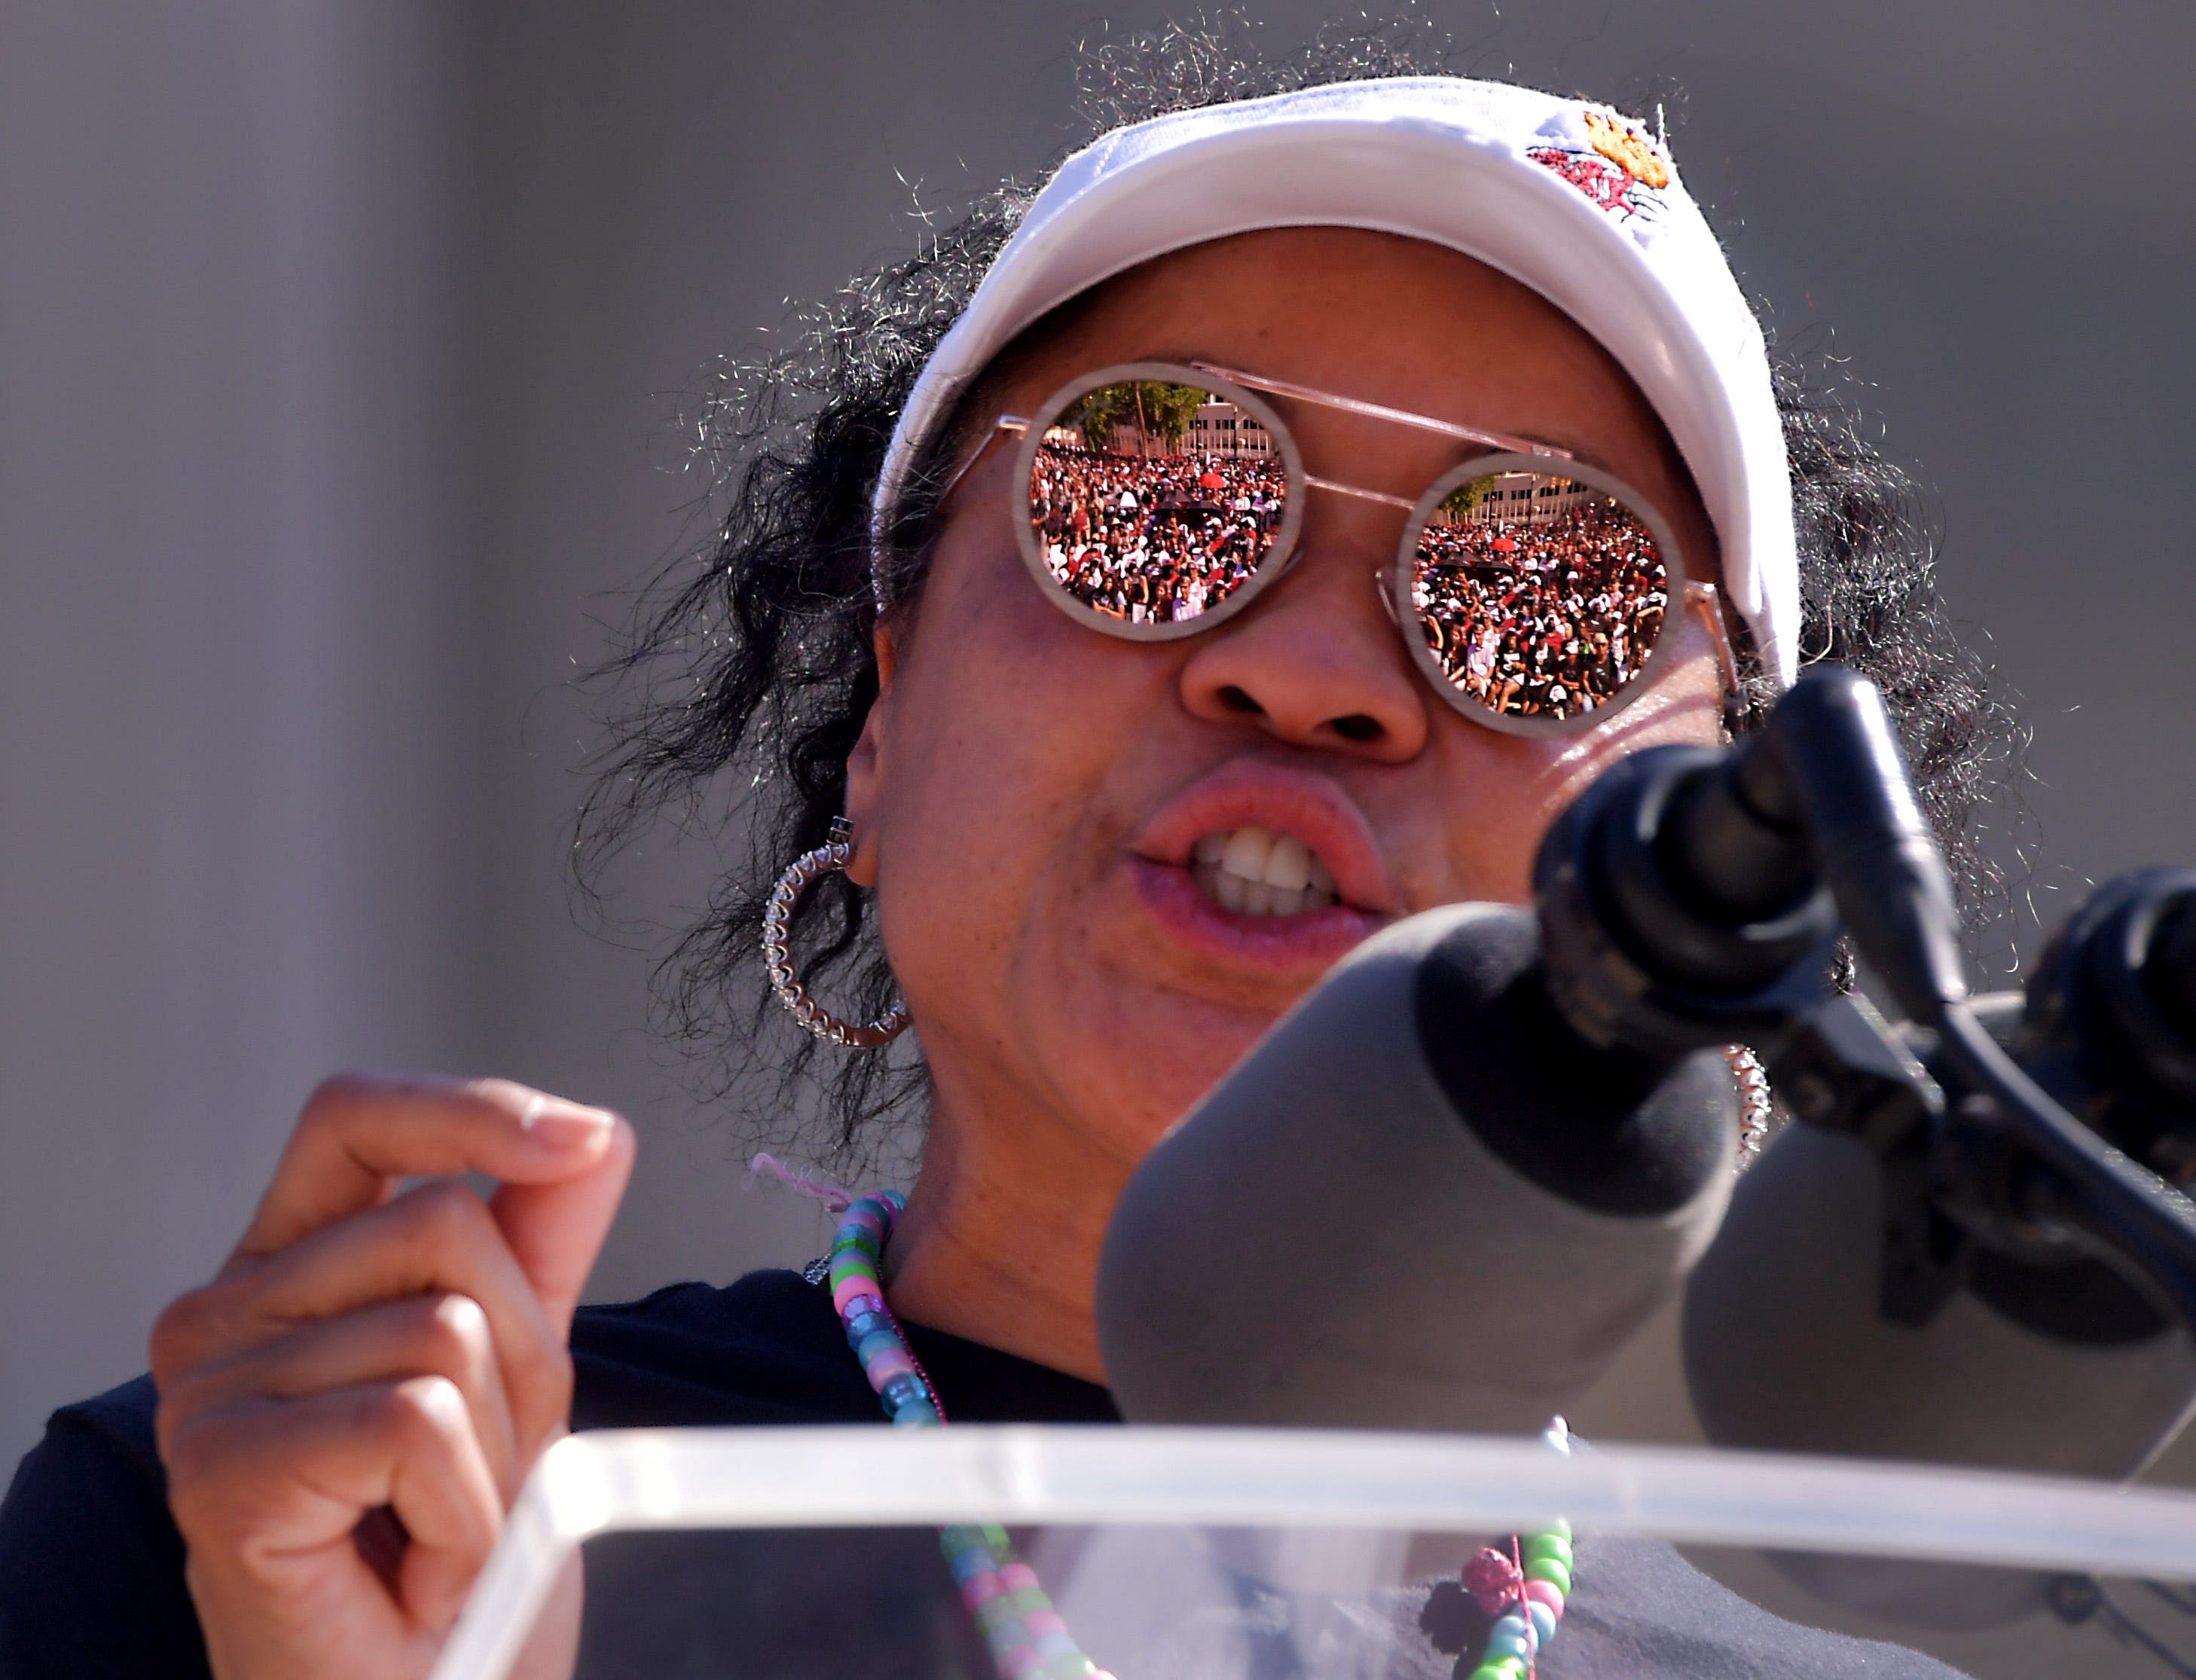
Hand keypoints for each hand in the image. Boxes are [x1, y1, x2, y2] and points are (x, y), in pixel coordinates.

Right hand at [150, 1075, 634, 1678]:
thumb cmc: (444, 1557)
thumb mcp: (515, 1371)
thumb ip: (541, 1245)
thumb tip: (597, 1132)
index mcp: (285, 1270)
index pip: (357, 1118)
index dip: (469, 1111)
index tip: (578, 1140)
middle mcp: (223, 1317)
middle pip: (444, 1226)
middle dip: (519, 1351)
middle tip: (476, 1469)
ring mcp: (207, 1392)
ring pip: (445, 1325)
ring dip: (496, 1449)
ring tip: (445, 1526)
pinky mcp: (221, 1468)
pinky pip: (417, 1418)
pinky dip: (463, 1507)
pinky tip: (425, 1568)